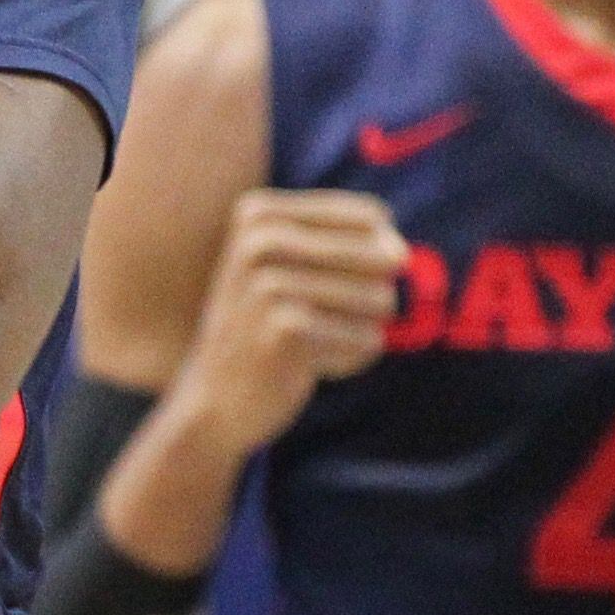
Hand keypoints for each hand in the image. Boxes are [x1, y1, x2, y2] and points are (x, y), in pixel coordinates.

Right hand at [170, 191, 413, 451]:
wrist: (214, 401)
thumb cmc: (267, 327)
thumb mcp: (293, 267)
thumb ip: (357, 243)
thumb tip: (400, 253)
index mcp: (259, 213)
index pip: (372, 217)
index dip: (378, 256)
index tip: (329, 284)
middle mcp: (259, 239)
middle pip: (382, 256)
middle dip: (371, 296)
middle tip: (322, 319)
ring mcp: (269, 283)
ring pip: (380, 299)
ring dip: (360, 329)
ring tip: (313, 342)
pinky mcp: (286, 328)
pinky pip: (368, 339)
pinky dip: (351, 358)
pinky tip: (307, 366)